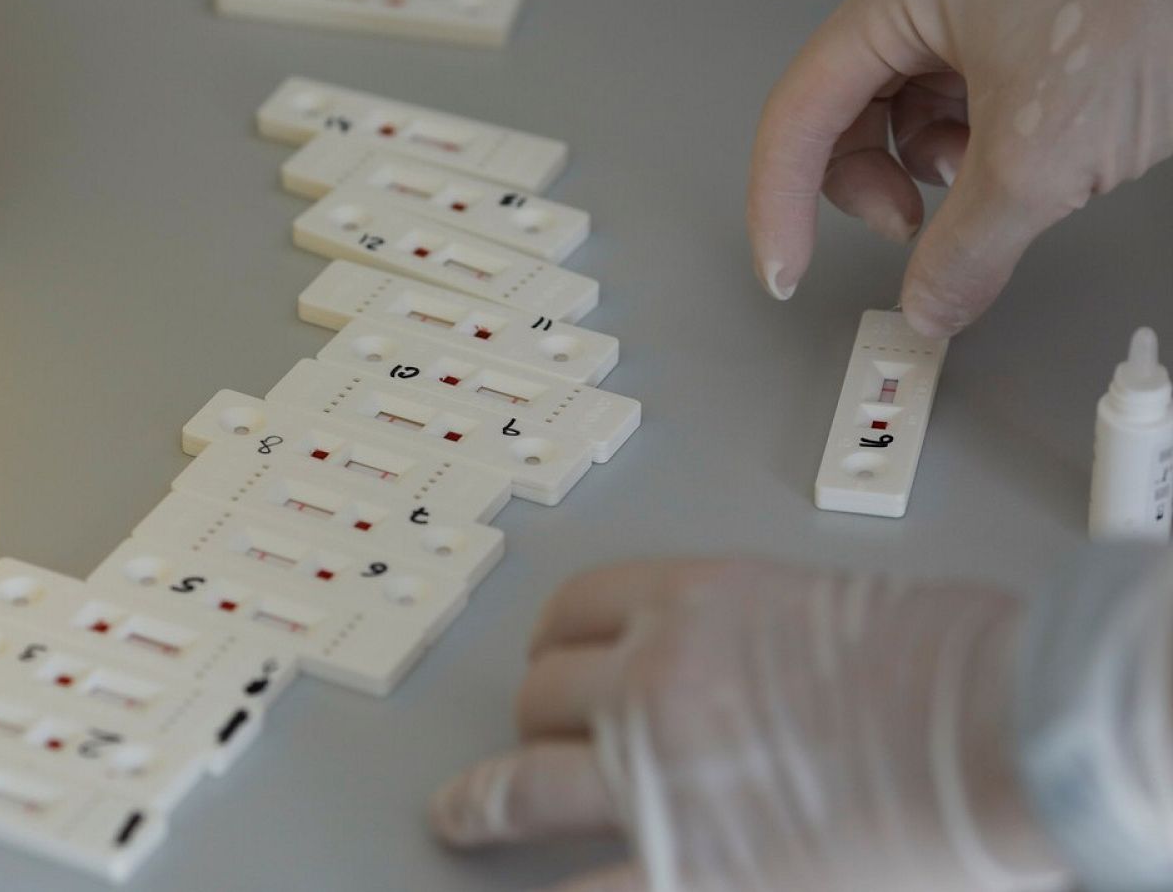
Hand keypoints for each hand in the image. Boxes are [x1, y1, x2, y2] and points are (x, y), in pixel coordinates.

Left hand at [428, 560, 1065, 891]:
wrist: (1006, 724)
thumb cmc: (955, 659)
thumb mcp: (835, 606)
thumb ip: (766, 637)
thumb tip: (759, 669)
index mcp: (695, 602)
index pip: (579, 608)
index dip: (559, 639)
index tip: (554, 657)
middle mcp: (654, 677)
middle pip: (545, 692)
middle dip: (537, 715)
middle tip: (534, 735)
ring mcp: (656, 774)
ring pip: (523, 779)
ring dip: (486, 799)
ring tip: (461, 814)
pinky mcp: (683, 865)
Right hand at [747, 0, 1172, 336]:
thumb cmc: (1156, 1)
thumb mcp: (1046, 151)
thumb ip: (969, 246)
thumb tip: (930, 305)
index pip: (800, 112)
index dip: (782, 202)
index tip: (787, 271)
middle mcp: (928, 0)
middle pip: (846, 116)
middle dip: (872, 186)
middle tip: (910, 234)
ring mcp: (978, 13)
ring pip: (911, 117)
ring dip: (939, 173)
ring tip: (998, 182)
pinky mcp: (1026, 32)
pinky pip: (969, 108)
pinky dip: (987, 153)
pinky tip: (1035, 159)